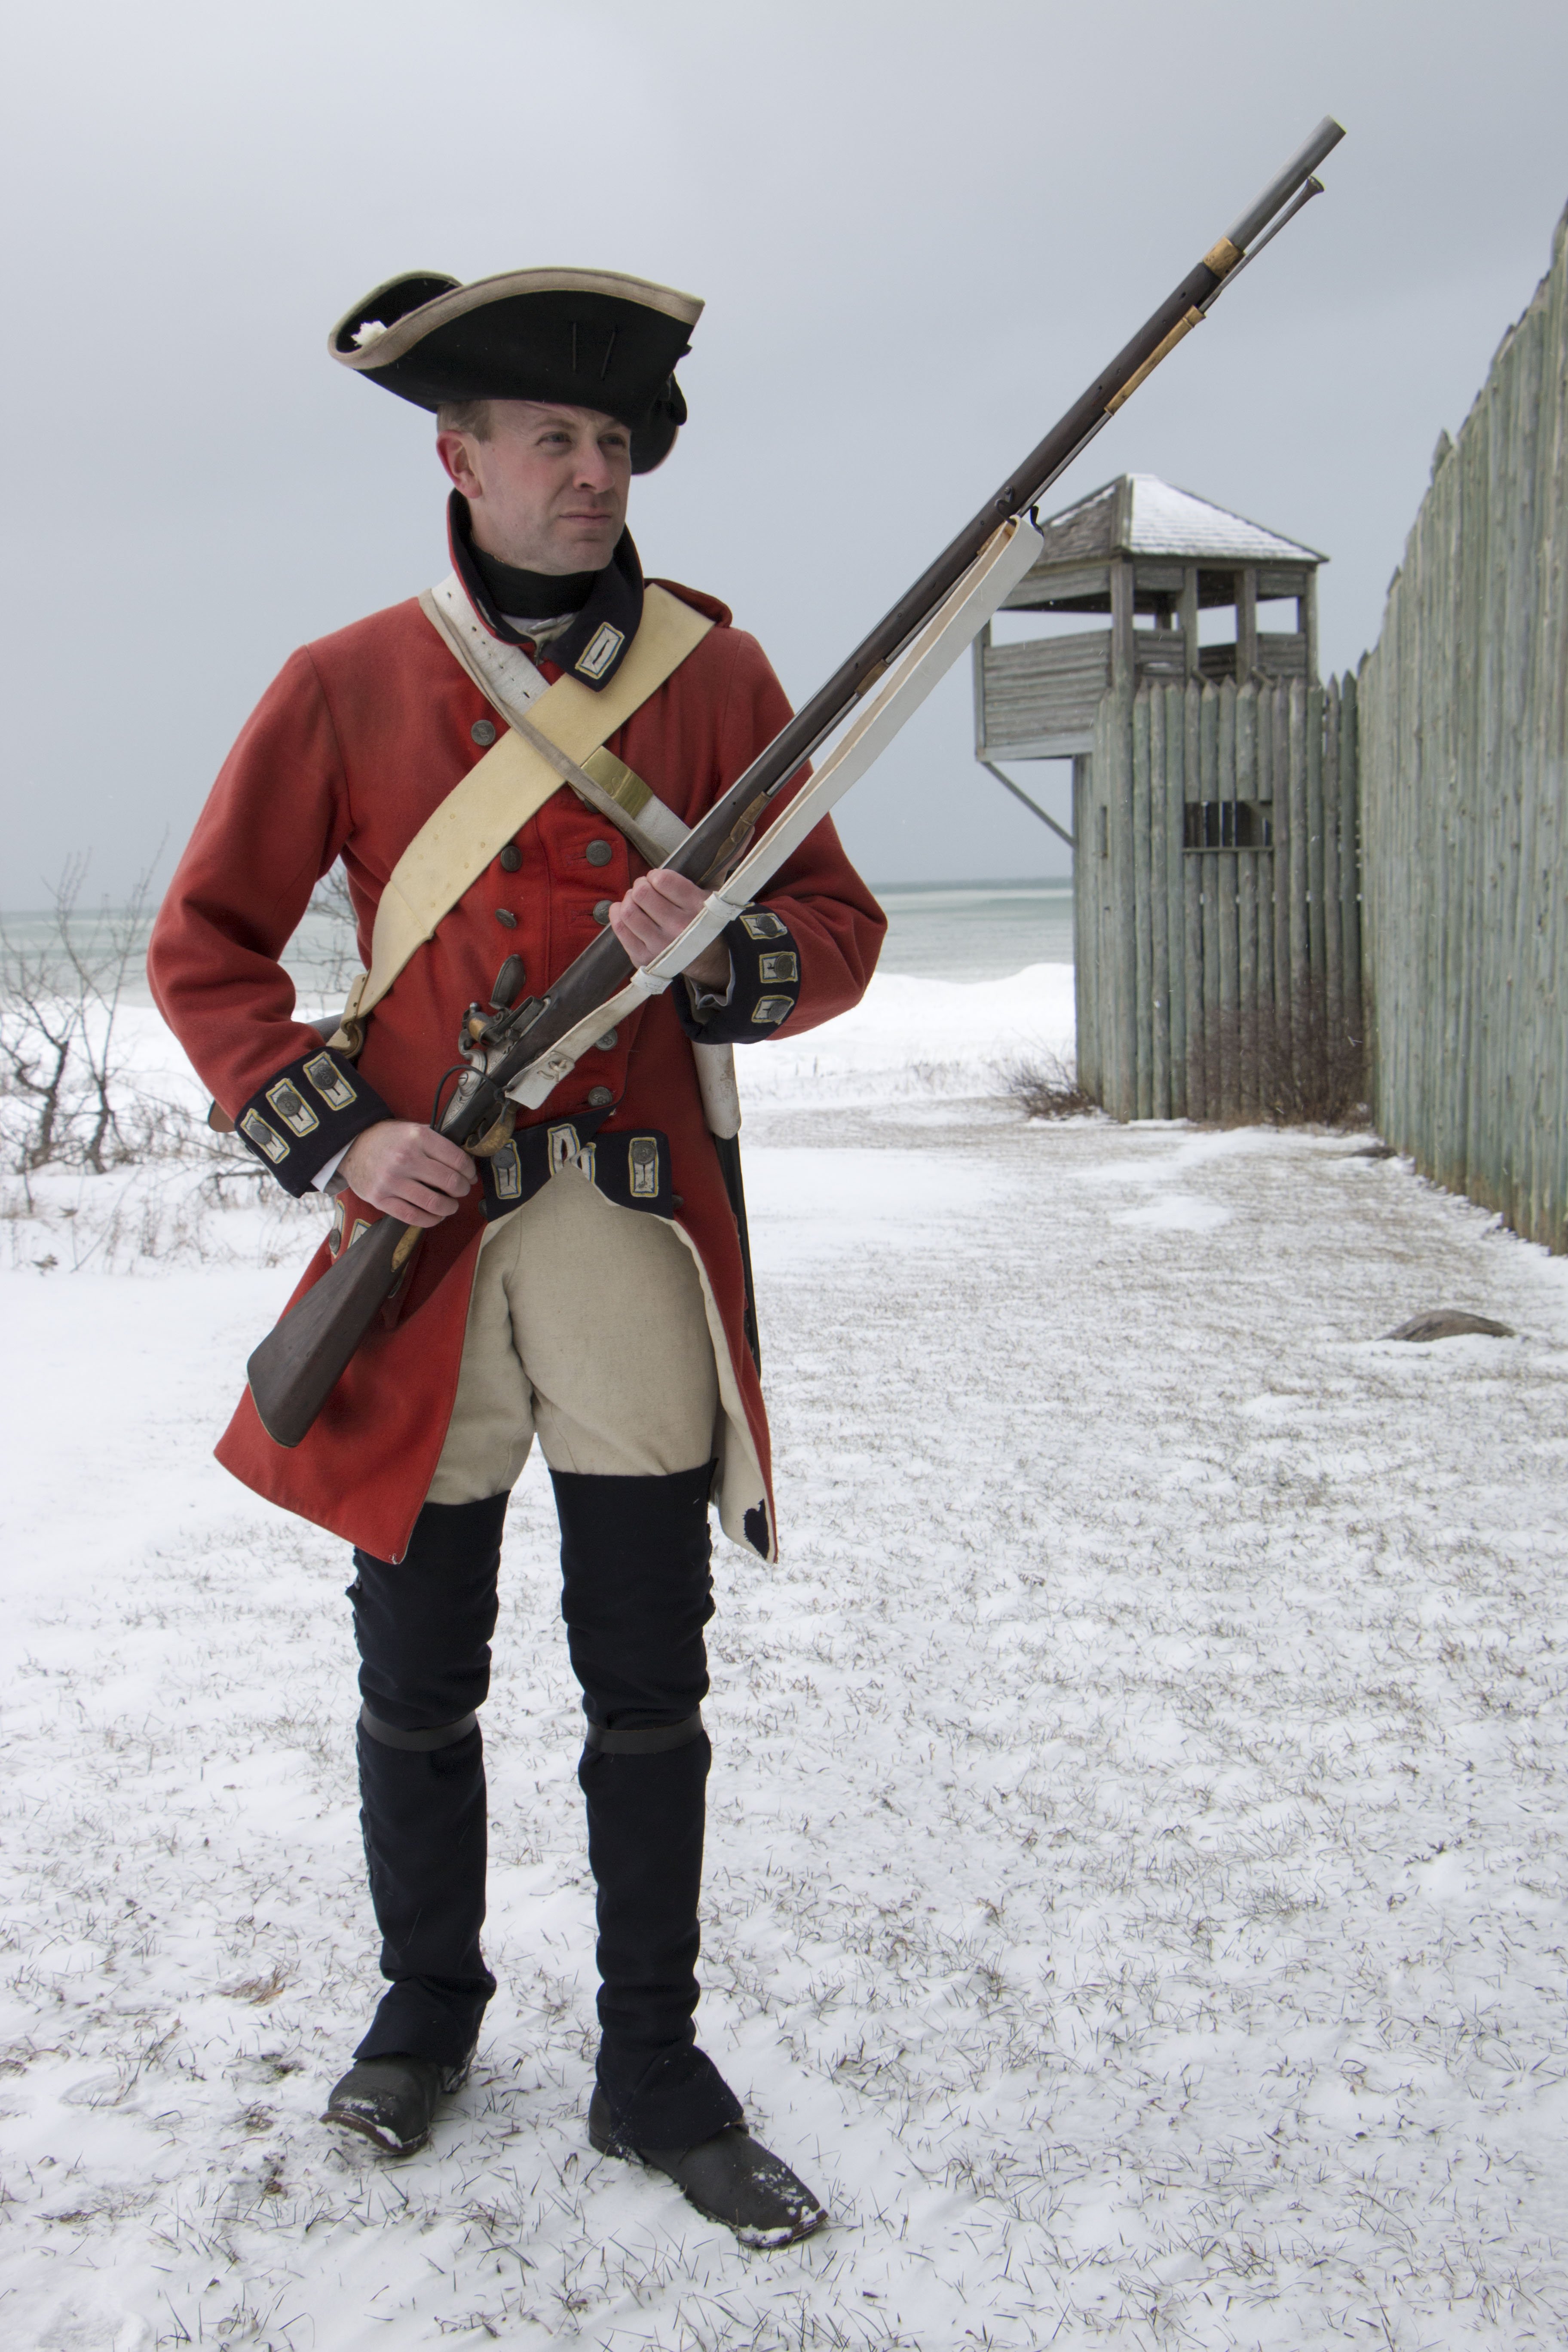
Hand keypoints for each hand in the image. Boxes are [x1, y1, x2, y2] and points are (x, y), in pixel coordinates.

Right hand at [339, 1121, 476, 1225]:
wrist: (353, 1145)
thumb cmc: (389, 1139)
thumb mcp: (413, 1129)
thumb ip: (437, 1143)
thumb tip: (465, 1165)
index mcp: (418, 1137)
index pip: (457, 1160)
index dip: (470, 1171)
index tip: (470, 1176)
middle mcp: (405, 1158)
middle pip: (450, 1182)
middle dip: (462, 1189)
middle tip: (462, 1190)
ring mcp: (392, 1180)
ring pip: (434, 1203)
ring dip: (450, 1207)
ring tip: (450, 1205)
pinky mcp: (380, 1199)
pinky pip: (413, 1217)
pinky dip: (431, 1220)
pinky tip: (436, 1216)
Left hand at [608, 869, 730, 988]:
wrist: (710, 959)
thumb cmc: (707, 916)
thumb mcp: (717, 890)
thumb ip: (725, 860)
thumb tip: (747, 828)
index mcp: (697, 907)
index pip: (662, 879)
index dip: (655, 875)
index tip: (658, 880)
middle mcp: (679, 928)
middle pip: (641, 893)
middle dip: (641, 885)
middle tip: (646, 888)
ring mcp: (661, 946)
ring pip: (628, 911)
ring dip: (628, 900)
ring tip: (636, 900)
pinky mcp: (645, 959)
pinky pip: (620, 930)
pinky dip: (616, 914)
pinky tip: (622, 910)